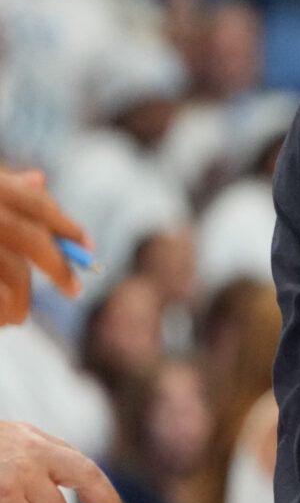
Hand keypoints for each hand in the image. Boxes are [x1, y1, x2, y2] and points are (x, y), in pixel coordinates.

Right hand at [0, 168, 90, 322]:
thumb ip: (4, 191)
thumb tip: (39, 179)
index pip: (33, 203)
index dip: (63, 225)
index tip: (87, 245)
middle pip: (32, 239)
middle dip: (57, 266)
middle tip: (74, 290)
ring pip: (15, 274)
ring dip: (21, 300)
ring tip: (18, 319)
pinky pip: (1, 299)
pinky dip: (4, 313)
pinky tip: (4, 324)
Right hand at [0, 421, 126, 502]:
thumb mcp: (14, 438)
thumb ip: (41, 456)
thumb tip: (69, 481)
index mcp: (38, 443)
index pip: (84, 466)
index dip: (104, 490)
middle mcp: (34, 453)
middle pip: (84, 474)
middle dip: (105, 498)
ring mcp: (18, 472)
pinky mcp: (3, 490)